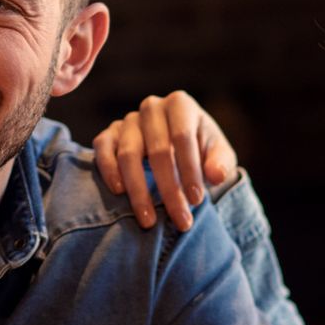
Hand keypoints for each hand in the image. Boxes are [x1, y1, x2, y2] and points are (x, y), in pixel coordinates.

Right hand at [92, 90, 238, 231]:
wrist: (177, 149)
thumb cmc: (202, 151)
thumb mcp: (219, 154)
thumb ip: (221, 163)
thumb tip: (216, 176)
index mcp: (180, 105)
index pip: (182, 138)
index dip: (190, 170)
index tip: (197, 200)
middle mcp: (151, 108)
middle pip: (157, 150)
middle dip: (169, 189)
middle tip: (180, 220)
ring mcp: (127, 121)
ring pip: (128, 155)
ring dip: (138, 191)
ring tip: (149, 220)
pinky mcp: (109, 135)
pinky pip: (102, 150)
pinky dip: (109, 171)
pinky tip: (120, 192)